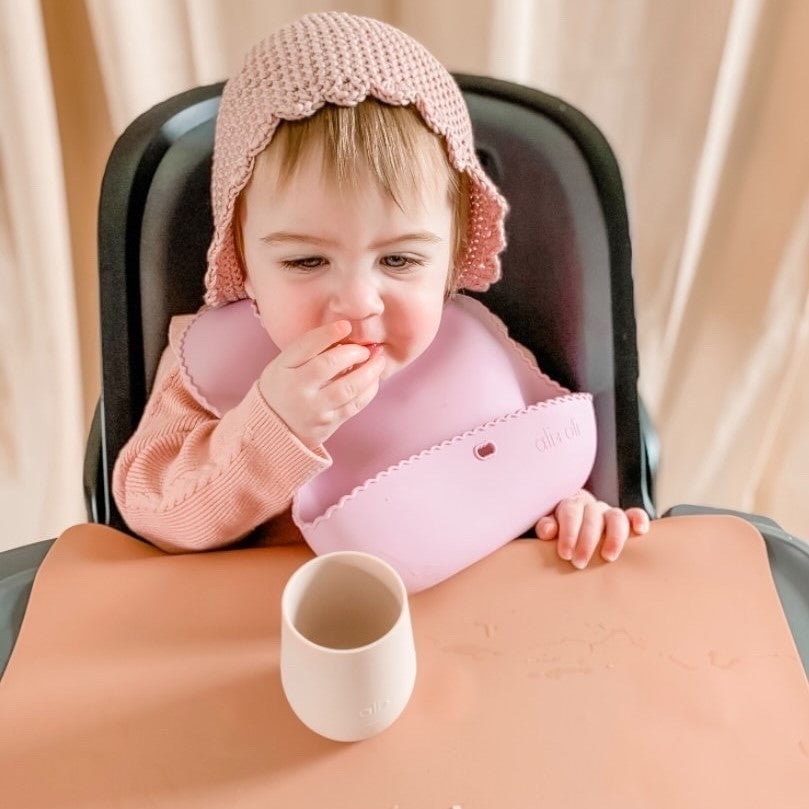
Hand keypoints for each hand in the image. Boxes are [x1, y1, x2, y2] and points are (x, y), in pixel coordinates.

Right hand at [257, 320, 385, 447]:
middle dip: (353, 352)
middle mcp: (296, 389)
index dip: (327, 334)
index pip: (305, 346)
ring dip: (369, 371)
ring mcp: (313, 409)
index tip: (346, 326)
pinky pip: (354, 405)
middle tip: (366, 348)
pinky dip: (369, 390)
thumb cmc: (284, 388)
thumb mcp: (284, 365)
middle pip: (328, 365)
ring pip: (347, 388)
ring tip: (379, 360)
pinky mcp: (328, 424)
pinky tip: (374, 379)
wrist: (274, 429)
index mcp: (283, 369)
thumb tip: (345, 332)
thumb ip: (309, 350)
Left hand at [535, 490, 648, 568]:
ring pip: (616, 516)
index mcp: (571, 505)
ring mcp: (609, 513)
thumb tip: (548, 530)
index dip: (568, 533)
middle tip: (579, 563)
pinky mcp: (625, 520)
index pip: (570, 513)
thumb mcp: (549, 529)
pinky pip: (635, 514)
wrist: (573, 528)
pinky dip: (638, 519)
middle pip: (592, 517)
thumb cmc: (559, 532)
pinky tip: (640, 530)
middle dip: (587, 541)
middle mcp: (591, 506)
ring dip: (613, 537)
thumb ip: (546, 527)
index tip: (565, 554)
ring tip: (608, 557)